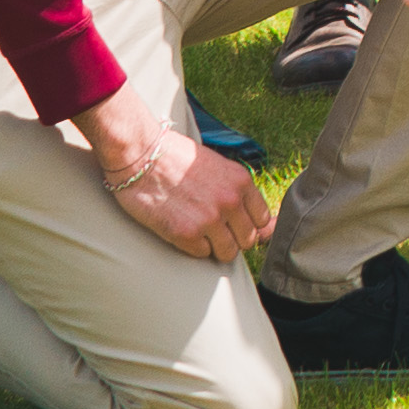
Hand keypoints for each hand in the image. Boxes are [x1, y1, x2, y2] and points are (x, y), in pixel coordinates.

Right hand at [80, 84, 274, 264]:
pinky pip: (202, 254)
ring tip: (198, 231)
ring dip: (214, 247)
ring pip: (228, 253)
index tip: (234, 224)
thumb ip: (238, 191)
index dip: (247, 224)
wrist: (140, 154)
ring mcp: (210, 218)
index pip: (262, 220)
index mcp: (241, 181)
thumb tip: (267, 222)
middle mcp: (230, 201)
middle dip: (232, 238)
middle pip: (248, 240)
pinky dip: (193, 247)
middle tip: (213, 229)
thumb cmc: (175, 157)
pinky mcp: (187, 233)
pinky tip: (180, 229)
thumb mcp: (217, 167)